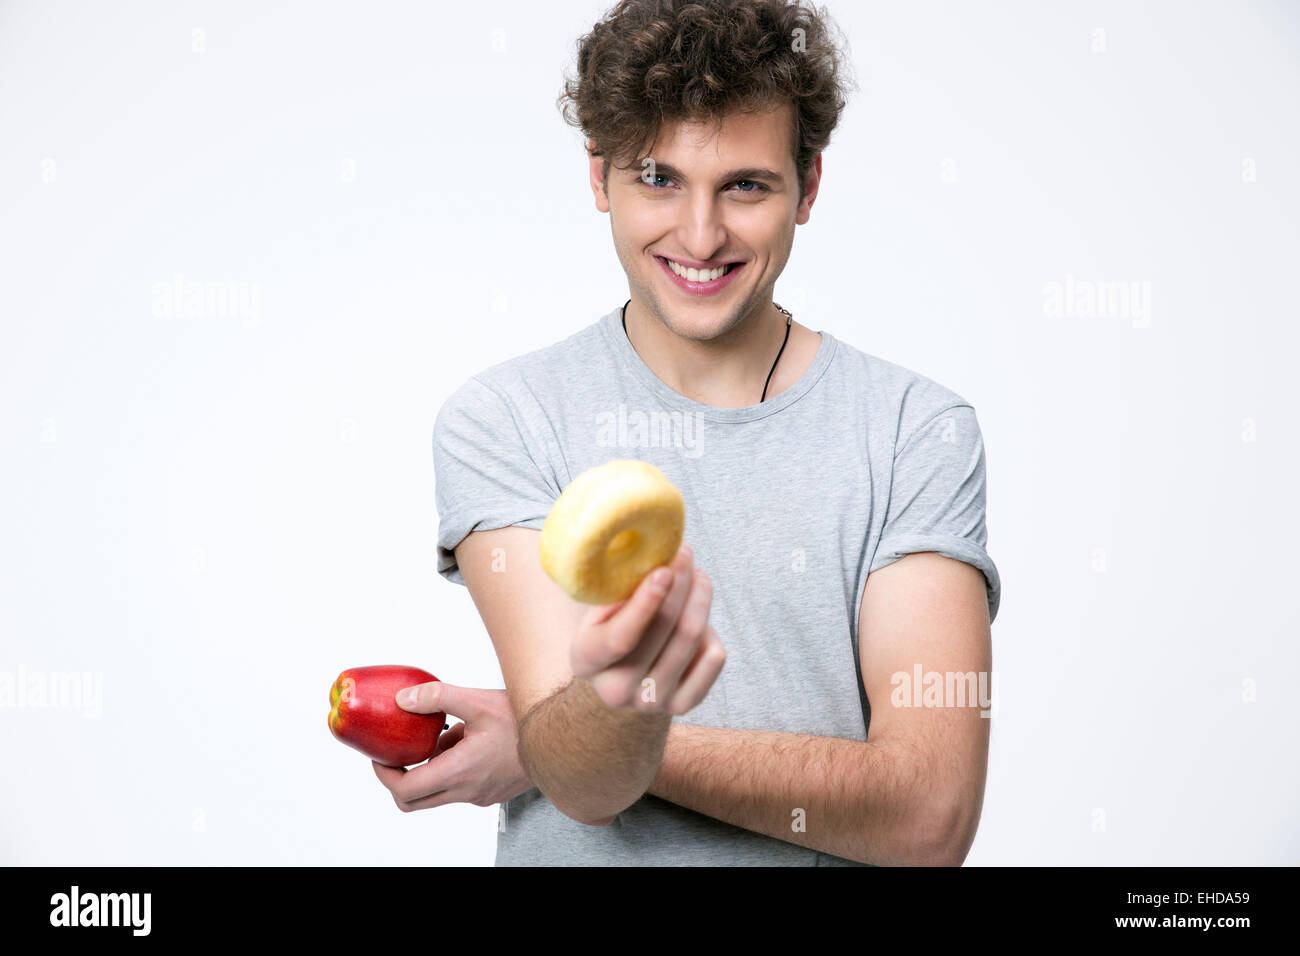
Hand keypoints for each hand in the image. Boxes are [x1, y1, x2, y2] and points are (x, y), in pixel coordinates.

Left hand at [372, 682, 531, 811]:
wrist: (563, 739)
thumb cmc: (525, 721)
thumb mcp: (478, 701)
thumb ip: (437, 697)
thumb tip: (402, 699)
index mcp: (459, 772)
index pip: (405, 791)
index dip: (384, 775)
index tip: (381, 756)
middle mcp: (467, 791)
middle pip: (415, 801)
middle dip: (399, 779)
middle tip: (397, 754)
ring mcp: (480, 796)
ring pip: (439, 792)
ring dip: (431, 769)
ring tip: (445, 734)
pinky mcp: (492, 793)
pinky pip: (460, 788)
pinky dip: (452, 769)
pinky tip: (469, 739)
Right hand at [569, 541, 725, 715]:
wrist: (622, 680)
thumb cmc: (609, 630)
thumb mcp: (598, 610)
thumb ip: (619, 592)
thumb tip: (653, 557)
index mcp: (586, 662)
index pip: (620, 637)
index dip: (645, 603)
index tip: (664, 570)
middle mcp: (616, 691)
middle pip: (664, 630)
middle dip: (680, 584)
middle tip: (685, 552)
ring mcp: (651, 703)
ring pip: (692, 639)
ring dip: (700, 597)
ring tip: (697, 574)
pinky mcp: (682, 706)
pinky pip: (713, 658)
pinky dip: (711, 630)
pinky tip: (696, 616)